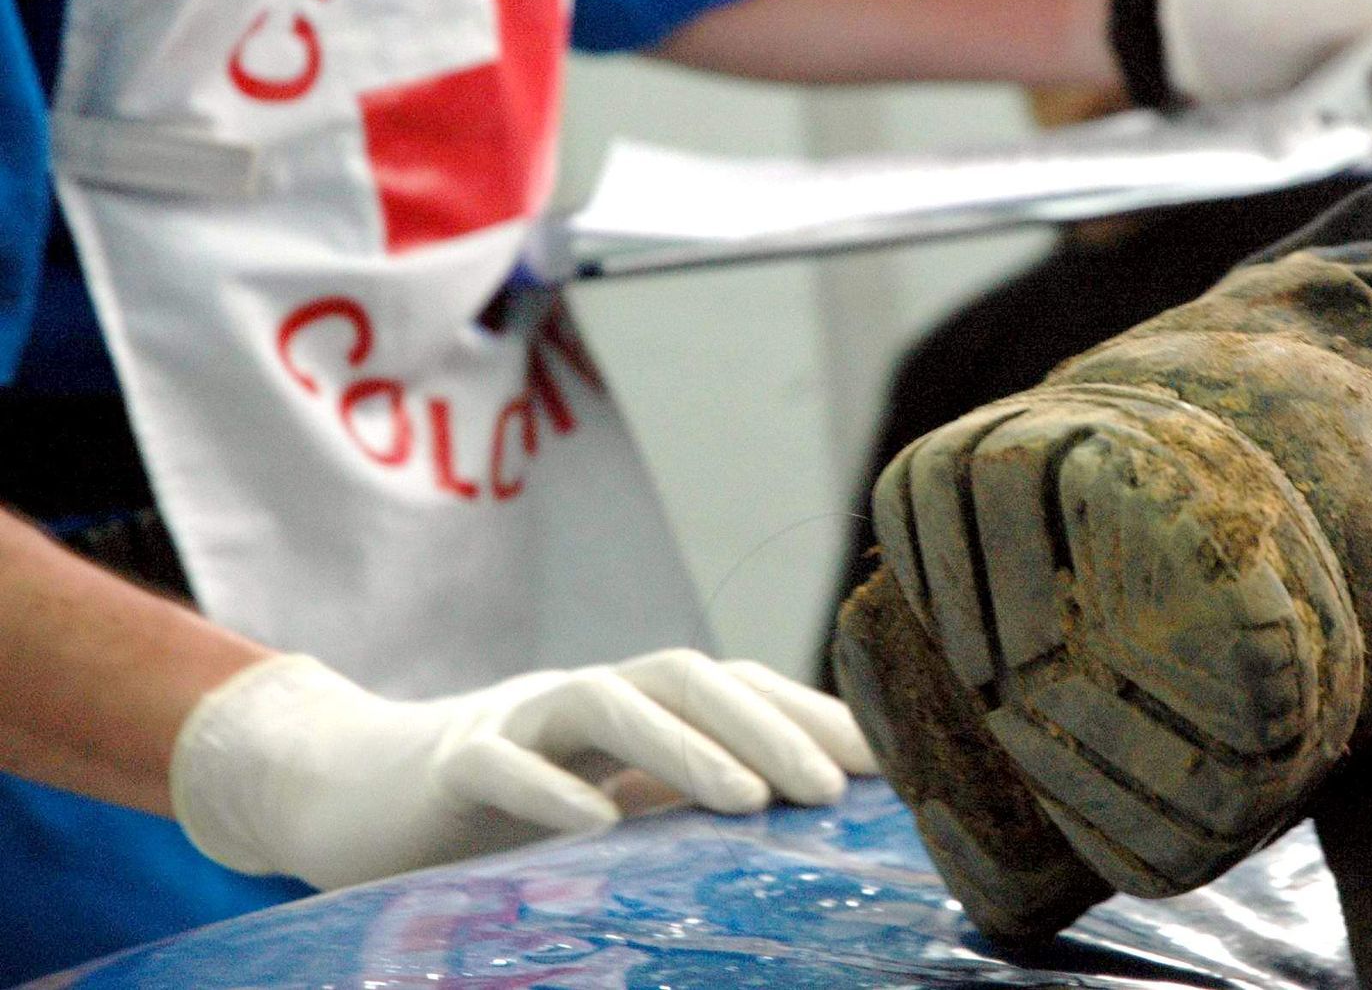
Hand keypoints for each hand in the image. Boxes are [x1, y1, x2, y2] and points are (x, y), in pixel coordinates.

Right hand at [170, 650, 878, 889]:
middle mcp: (585, 698)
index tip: (889, 764)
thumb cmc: (500, 806)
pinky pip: (502, 765)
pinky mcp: (450, 764)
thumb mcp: (607, 801)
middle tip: (832, 790)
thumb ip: (680, 800)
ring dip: (683, 746)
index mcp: (634, 707)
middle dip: (767, 726)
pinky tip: (597, 823)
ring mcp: (515, 721)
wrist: (349, 788)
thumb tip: (799, 826)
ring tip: (749, 801)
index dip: (811, 715)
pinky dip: (550, 789)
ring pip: (606, 703)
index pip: (737, 690)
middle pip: (688, 678)